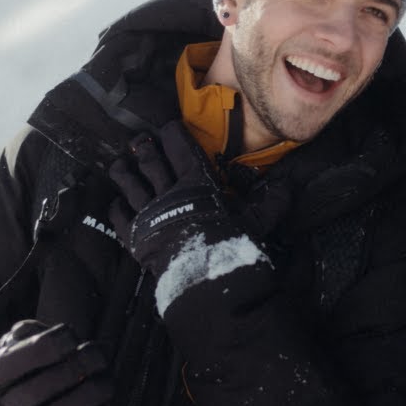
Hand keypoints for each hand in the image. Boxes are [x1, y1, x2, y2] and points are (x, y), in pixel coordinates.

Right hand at [0, 320, 111, 405]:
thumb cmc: (14, 382)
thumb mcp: (11, 352)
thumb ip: (31, 336)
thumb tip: (64, 335)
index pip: (16, 360)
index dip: (49, 344)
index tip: (70, 336)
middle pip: (40, 388)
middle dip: (78, 367)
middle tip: (99, 357)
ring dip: (89, 396)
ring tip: (107, 384)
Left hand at [107, 121, 269, 314]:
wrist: (206, 279)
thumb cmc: (232, 245)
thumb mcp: (258, 222)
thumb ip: (271, 202)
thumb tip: (288, 184)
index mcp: (195, 182)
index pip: (179, 146)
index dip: (172, 132)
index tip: (170, 127)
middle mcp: (167, 191)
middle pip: (149, 159)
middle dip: (144, 146)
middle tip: (142, 140)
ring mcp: (148, 212)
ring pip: (127, 182)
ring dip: (123, 170)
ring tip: (121, 163)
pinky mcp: (135, 234)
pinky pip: (118, 214)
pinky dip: (116, 205)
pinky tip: (118, 201)